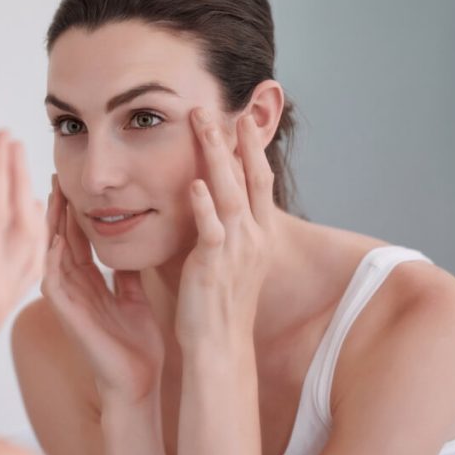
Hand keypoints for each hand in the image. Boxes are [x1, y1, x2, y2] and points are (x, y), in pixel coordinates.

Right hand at [41, 178, 163, 405]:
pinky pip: (52, 283)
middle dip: (57, 208)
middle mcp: (73, 288)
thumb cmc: (136, 346)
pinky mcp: (66, 316)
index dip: (74, 209)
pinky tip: (54, 238)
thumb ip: (127, 273)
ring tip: (51, 196)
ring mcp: (67, 301)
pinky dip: (52, 260)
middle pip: (59, 238)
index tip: (73, 180)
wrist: (139, 384)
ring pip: (51, 255)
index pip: (76, 238)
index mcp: (88, 282)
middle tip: (55, 176)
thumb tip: (131, 244)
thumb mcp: (135, 297)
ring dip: (50, 226)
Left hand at [175, 110, 274, 352]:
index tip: (242, 120)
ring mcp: (236, 251)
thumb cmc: (217, 306)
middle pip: (251, 179)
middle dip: (239, 142)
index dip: (253, 150)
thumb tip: (205, 203)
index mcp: (258, 237)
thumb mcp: (227, 261)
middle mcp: (253, 239)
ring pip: (230, 194)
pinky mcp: (213, 266)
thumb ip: (220, 231)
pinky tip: (194, 183)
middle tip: (225, 108)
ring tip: (205, 126)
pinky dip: (204, 206)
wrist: (220, 346)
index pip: (260, 183)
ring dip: (217, 157)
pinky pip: (211, 230)